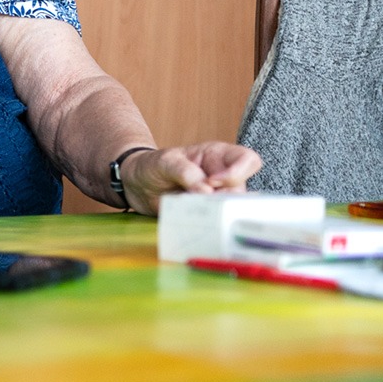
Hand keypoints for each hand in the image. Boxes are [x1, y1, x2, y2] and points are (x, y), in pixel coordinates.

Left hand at [121, 142, 264, 213]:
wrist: (135, 184)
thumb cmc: (154, 165)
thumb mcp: (165, 162)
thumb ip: (185, 172)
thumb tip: (207, 191)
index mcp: (218, 157)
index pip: (247, 160)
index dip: (238, 171)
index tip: (213, 181)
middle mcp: (222, 178)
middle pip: (241, 190)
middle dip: (224, 199)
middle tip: (200, 200)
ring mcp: (215, 198)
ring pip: (230, 210)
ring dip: (212, 213)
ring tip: (189, 209)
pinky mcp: (204, 215)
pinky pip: (214, 223)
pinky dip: (204, 224)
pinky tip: (191, 221)